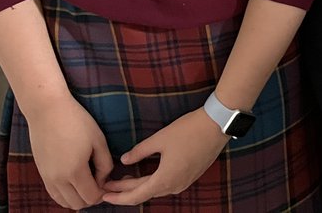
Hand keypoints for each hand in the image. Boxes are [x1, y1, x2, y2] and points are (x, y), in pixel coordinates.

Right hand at [24, 94, 112, 208]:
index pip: (91, 197)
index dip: (103, 193)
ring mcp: (47, 178)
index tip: (109, 180)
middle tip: (100, 181)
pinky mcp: (41, 173)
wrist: (47, 110)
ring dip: (78, 198)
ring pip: (64, 202)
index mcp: (74, 171)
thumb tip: (103, 179)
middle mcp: (58, 180)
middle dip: (92, 197)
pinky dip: (66, 195)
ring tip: (88, 182)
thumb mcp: (98, 140)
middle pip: (78, 204)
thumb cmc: (76, 121)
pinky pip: (54, 194)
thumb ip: (105, 163)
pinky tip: (75, 182)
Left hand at [101, 107, 228, 205]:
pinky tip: (146, 172)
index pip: (135, 196)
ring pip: (156, 189)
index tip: (104, 194)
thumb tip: (124, 160)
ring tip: (124, 178)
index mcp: (164, 180)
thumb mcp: (160, 139)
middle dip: (125, 190)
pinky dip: (152, 181)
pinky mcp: (191, 175)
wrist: (218, 125)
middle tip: (109, 184)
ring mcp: (184, 182)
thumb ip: (140, 152)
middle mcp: (174, 186)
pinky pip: (167, 183)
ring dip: (139, 185)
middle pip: (144, 193)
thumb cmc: (188, 131)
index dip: (118, 197)